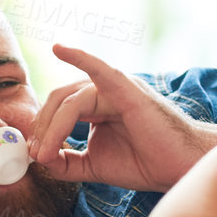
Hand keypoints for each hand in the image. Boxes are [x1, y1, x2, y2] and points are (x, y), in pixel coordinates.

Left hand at [27, 43, 216, 190]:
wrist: (179, 167)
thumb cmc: (146, 162)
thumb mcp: (95, 166)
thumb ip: (67, 163)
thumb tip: (40, 158)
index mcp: (96, 105)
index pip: (57, 109)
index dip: (42, 131)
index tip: (37, 156)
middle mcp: (103, 91)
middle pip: (58, 101)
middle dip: (43, 129)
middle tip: (38, 154)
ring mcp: (115, 87)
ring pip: (70, 100)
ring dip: (52, 126)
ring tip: (47, 152)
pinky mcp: (126, 89)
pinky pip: (99, 69)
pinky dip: (79, 56)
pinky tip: (59, 48)